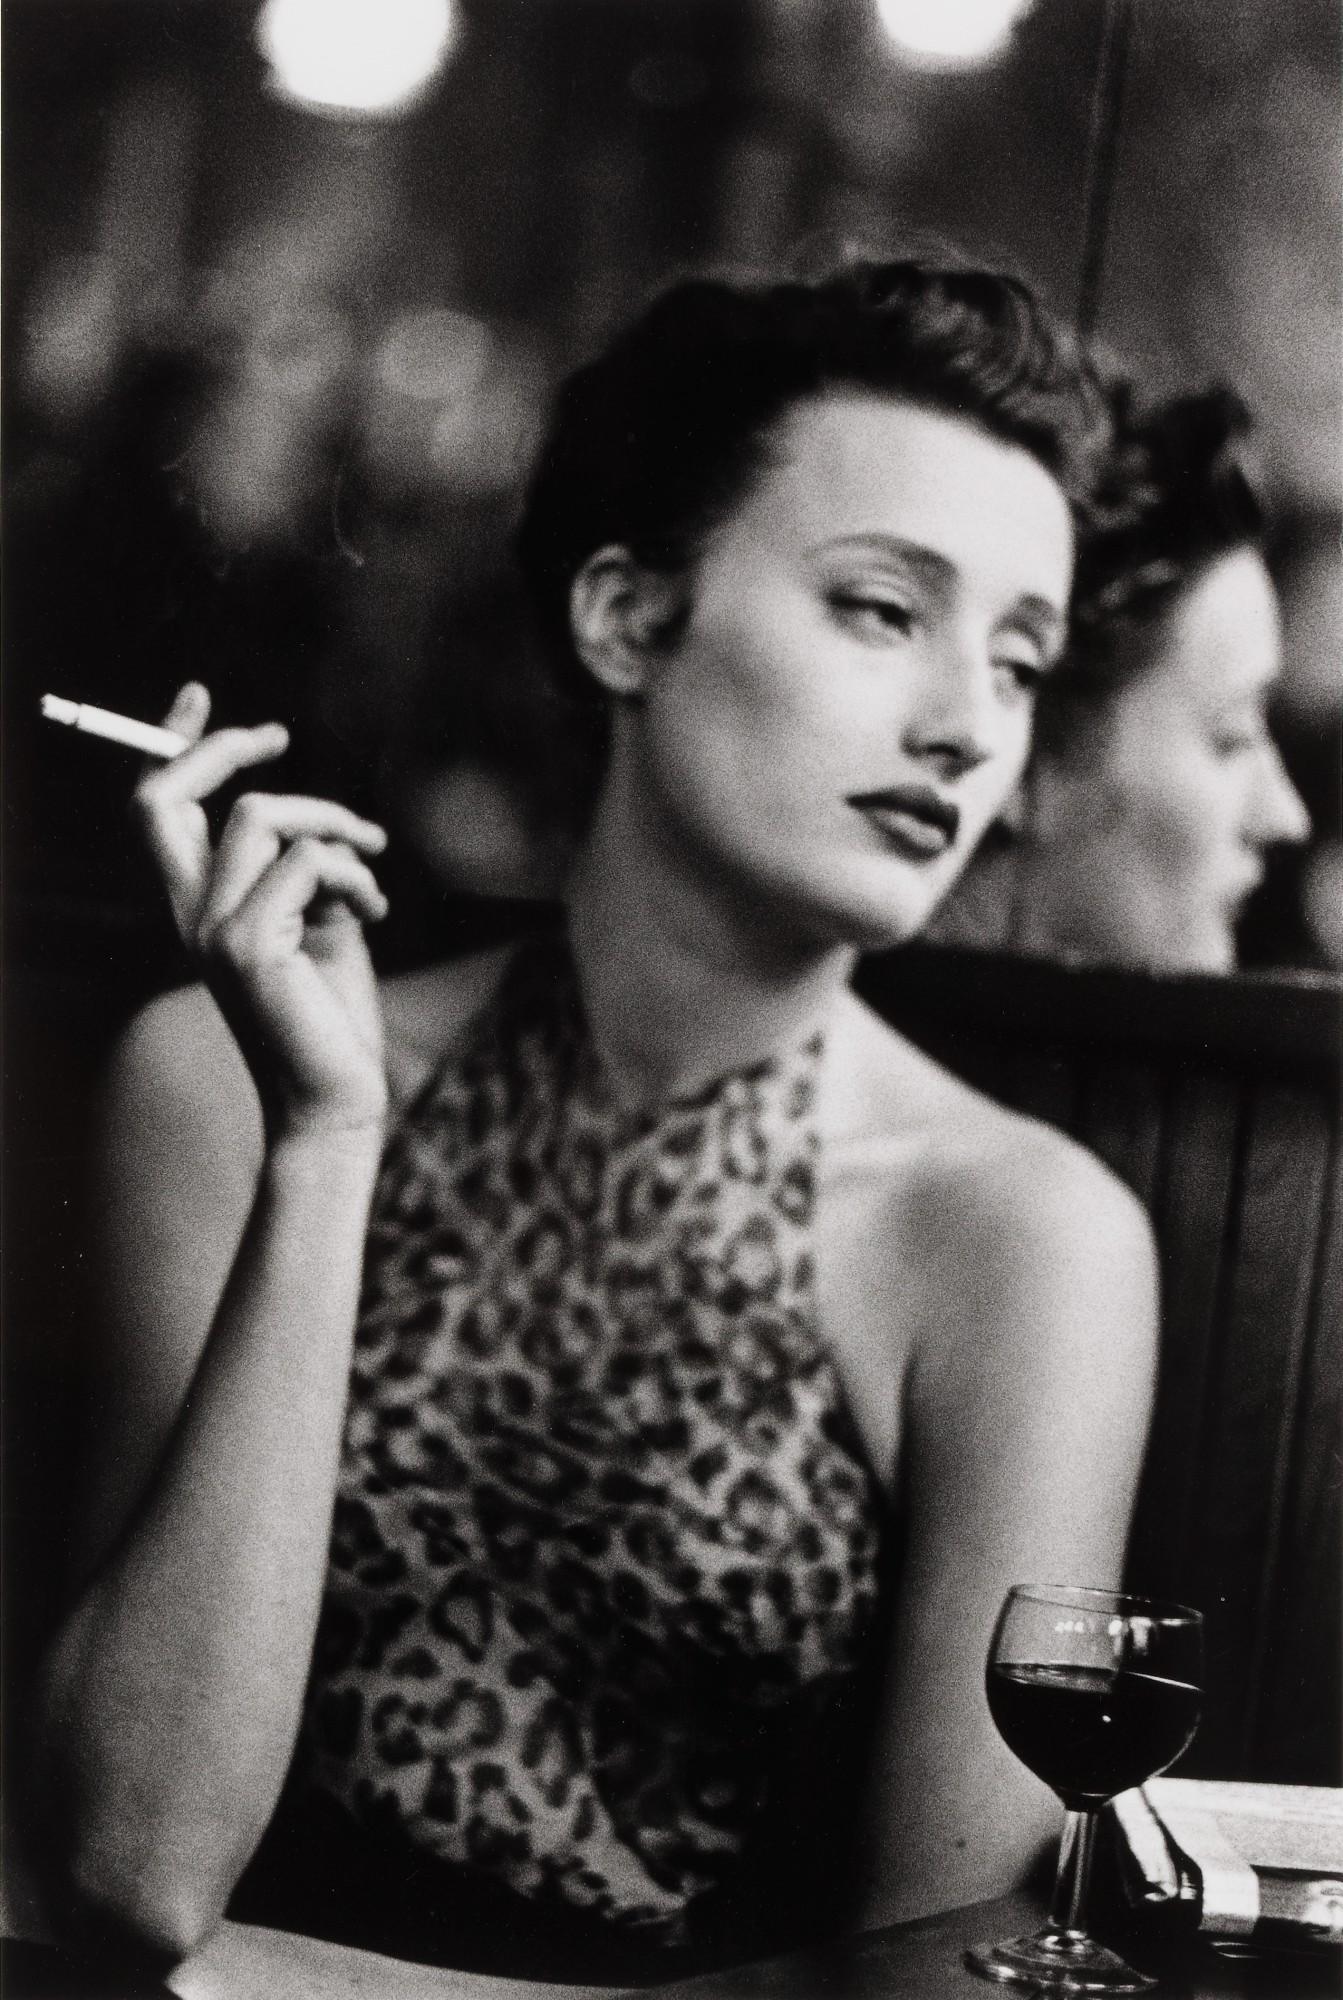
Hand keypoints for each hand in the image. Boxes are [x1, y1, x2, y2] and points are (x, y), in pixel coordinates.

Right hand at [133, 683, 390, 1143]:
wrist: (337, 1097)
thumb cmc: (331, 1013)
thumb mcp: (316, 922)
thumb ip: (301, 870)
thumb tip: (322, 823)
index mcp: (197, 907)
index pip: (155, 810)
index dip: (170, 744)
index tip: (198, 696)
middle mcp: (188, 916)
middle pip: (166, 796)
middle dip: (223, 748)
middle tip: (280, 739)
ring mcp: (211, 931)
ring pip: (259, 816)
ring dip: (330, 825)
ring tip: (370, 866)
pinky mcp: (249, 947)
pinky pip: (304, 861)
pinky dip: (353, 873)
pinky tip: (374, 909)